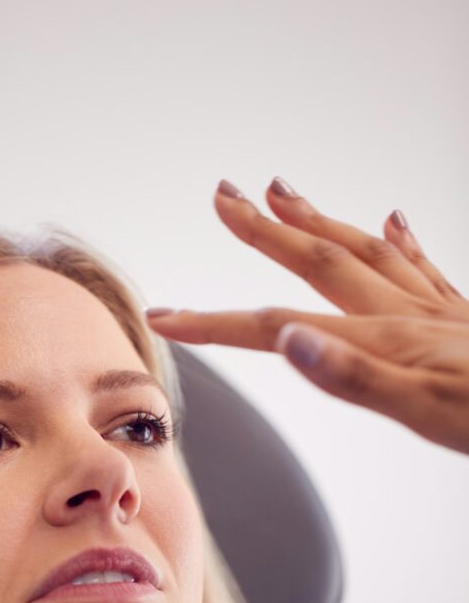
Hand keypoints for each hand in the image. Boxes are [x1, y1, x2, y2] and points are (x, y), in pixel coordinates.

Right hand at [144, 178, 468, 455]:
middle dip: (262, 230)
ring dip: (317, 220)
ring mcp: (432, 309)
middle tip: (223, 196)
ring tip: (282, 191)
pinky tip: (394, 220)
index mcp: (381, 337)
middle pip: (317, 258)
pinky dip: (398, 241)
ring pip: (363, 251)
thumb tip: (292, 339)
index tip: (163, 317)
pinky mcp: (458, 317)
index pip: (277, 326)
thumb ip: (355, 376)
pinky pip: (421, 266)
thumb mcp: (427, 411)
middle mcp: (401, 311)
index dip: (215, 322)